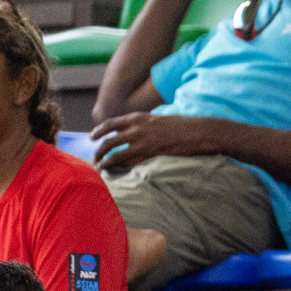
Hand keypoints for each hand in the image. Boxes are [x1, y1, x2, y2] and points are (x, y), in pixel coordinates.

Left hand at [90, 114, 216, 169]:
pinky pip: (130, 163)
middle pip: (109, 141)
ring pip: (116, 155)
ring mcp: (143, 143)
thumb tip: (132, 132)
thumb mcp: (158, 119)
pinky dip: (121, 168)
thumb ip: (143, 124)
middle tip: (95, 158)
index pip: (110, 124)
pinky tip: (118, 172)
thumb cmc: (182, 126)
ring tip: (101, 168)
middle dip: (99, 151)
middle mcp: (137, 129)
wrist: (198, 131)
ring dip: (106, 163)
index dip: (98, 131)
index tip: (92, 138)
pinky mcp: (151, 155)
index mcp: (138, 118)